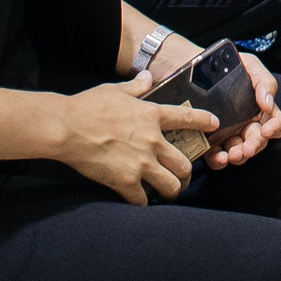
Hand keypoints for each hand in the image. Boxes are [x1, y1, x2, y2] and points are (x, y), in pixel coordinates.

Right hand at [56, 80, 211, 203]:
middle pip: (184, 163)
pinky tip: (140, 202)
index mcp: (152, 115)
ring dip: (171, 191)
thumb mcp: (115, 90)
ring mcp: (141, 163)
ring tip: (167, 193)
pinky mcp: (125, 181)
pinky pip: (142, 200)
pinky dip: (143, 203)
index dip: (204, 122)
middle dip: (187, 174)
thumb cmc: (89, 106)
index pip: (188, 118)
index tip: (214, 126)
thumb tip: (147, 77)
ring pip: (171, 185)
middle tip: (183, 178)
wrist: (66, 128)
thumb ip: (136, 87)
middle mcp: (153, 140)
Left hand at [203, 54, 280, 169]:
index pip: (277, 123)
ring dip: (238, 156)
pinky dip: (218, 160)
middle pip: (258, 141)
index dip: (275, 128)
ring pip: (239, 153)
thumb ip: (264, 82)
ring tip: (231, 154)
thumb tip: (269, 104)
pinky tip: (218, 157)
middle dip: (254, 146)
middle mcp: (247, 125)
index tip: (266, 129)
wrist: (197, 68)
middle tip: (247, 149)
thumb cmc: (228, 66)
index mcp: (261, 109)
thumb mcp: (250, 66)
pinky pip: (216, 156)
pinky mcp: (210, 142)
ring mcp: (229, 135)